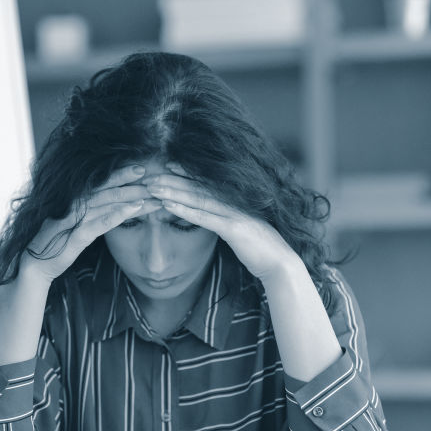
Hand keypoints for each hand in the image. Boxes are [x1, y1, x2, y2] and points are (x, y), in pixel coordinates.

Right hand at [21, 165, 156, 282]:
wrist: (34, 265)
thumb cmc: (55, 243)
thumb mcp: (74, 225)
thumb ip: (90, 213)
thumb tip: (112, 204)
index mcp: (72, 199)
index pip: (100, 182)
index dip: (120, 174)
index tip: (142, 169)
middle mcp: (72, 204)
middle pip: (106, 188)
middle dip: (131, 181)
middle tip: (155, 174)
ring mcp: (73, 219)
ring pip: (107, 202)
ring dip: (132, 196)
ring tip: (152, 193)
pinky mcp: (75, 236)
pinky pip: (100, 222)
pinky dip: (118, 214)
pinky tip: (135, 210)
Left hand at [144, 164, 299, 282]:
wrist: (280, 264)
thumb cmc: (259, 249)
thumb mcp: (239, 231)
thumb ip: (226, 221)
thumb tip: (214, 219)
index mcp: (235, 201)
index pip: (206, 183)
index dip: (186, 173)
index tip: (166, 165)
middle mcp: (233, 203)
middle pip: (197, 187)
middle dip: (172, 180)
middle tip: (149, 175)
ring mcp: (234, 214)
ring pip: (197, 199)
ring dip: (172, 192)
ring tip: (152, 187)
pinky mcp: (233, 228)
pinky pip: (204, 217)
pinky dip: (184, 210)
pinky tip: (166, 205)